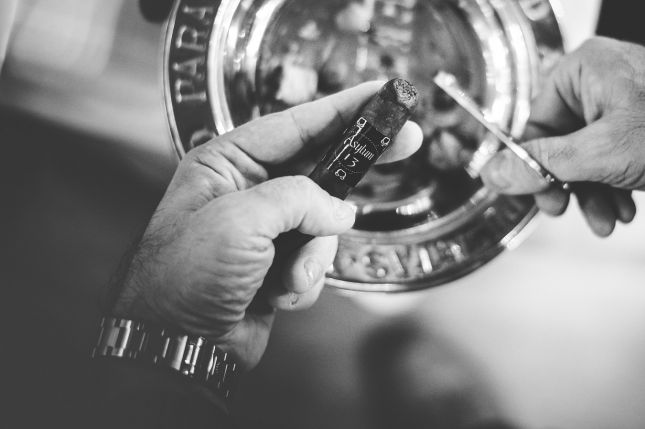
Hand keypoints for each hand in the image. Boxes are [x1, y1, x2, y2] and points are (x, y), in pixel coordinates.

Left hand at [109, 82, 422, 368]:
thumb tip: (340, 210)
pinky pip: (316, 260)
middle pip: (319, 166)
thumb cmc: (186, 277)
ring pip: (323, 225)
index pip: (295, 125)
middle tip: (406, 141)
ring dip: (313, 256)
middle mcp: (247, 191)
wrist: (176, 347)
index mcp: (227, 164)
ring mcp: (265, 230)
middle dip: (356, 165)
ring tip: (288, 278)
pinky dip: (304, 281)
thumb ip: (297, 200)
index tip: (380, 93)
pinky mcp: (277, 264)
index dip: (342, 108)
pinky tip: (276, 296)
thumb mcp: (240, 221)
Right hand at [480, 37, 643, 235]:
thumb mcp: (600, 153)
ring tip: (606, 218)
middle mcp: (598, 80)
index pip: (534, 123)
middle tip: (565, 210)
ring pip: (586, 155)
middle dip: (568, 186)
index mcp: (582, 70)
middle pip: (559, 143)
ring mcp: (621, 101)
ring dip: (592, 194)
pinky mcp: (639, 123)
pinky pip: (610, 155)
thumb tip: (493, 172)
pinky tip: (624, 206)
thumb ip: (540, 165)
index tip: (535, 195)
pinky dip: (613, 185)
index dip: (531, 166)